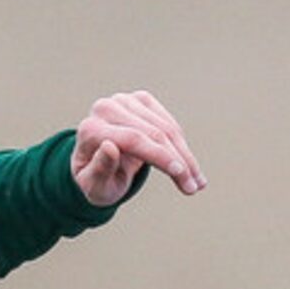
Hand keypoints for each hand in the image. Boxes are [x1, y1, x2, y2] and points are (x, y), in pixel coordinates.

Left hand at [72, 90, 205, 204]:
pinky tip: (189, 167)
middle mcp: (106, 108)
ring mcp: (124, 101)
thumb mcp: (94, 187)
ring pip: (166, 128)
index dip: (160, 156)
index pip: (133, 139)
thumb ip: (99, 170)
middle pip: (153, 133)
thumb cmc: (96, 182)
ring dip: (186, 156)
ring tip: (198, 182)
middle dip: (178, 161)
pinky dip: (182, 146)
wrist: (95, 166)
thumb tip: (110, 146)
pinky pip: (169, 124)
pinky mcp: (141, 100)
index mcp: (91, 130)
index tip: (182, 173)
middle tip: (194, 188)